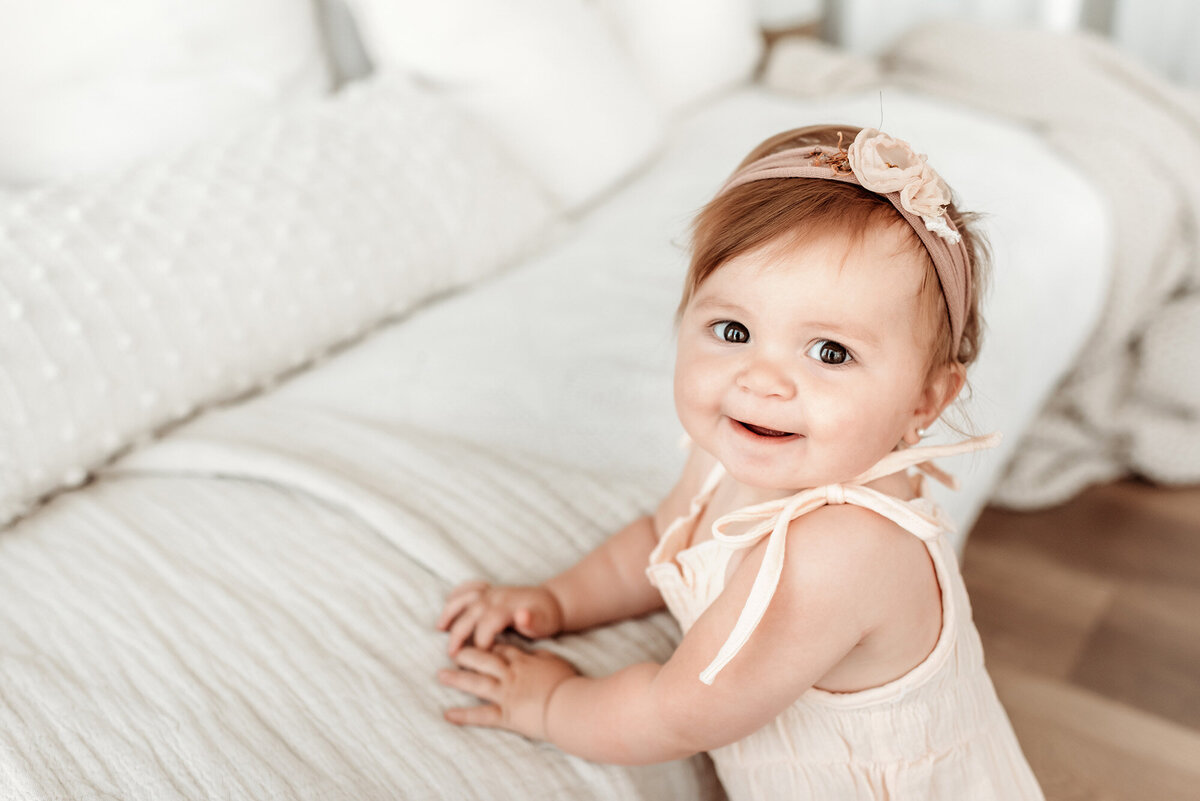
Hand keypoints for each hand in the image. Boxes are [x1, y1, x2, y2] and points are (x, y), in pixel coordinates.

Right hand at [436, 581, 562, 655]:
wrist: (552, 602)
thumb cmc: (547, 618)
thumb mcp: (545, 623)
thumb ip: (533, 621)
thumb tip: (522, 615)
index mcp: (508, 606)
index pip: (487, 624)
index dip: (481, 642)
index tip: (479, 659)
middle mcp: (496, 596)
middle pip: (470, 613)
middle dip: (459, 634)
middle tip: (452, 655)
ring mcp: (491, 591)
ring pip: (464, 598)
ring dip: (450, 612)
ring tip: (440, 629)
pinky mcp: (489, 590)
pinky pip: (469, 587)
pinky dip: (457, 594)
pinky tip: (448, 604)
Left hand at [438, 643, 578, 740]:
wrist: (569, 704)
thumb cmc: (568, 683)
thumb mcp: (556, 662)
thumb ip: (542, 656)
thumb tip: (534, 652)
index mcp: (524, 661)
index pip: (502, 650)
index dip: (489, 645)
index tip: (478, 642)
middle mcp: (510, 675)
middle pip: (484, 661)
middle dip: (467, 655)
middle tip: (453, 652)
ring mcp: (506, 694)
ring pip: (477, 683)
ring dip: (457, 679)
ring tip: (441, 675)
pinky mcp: (506, 715)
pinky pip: (481, 715)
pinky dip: (464, 715)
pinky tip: (448, 714)